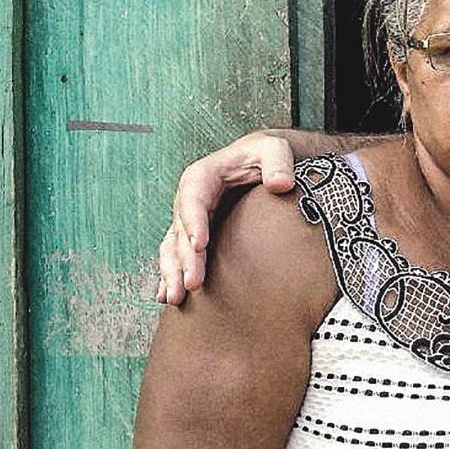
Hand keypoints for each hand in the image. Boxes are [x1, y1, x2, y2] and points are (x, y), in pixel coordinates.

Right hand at [155, 131, 298, 303]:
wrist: (258, 163)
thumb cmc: (265, 155)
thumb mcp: (274, 149)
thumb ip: (278, 162)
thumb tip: (281, 184)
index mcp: (203, 177)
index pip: (193, 199)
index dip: (194, 222)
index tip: (199, 245)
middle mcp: (189, 200)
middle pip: (181, 231)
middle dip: (185, 259)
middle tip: (192, 284)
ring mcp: (189, 221)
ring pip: (173, 248)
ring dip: (173, 273)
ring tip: (176, 298)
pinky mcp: (194, 236)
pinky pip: (177, 257)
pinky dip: (171, 276)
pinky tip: (168, 297)